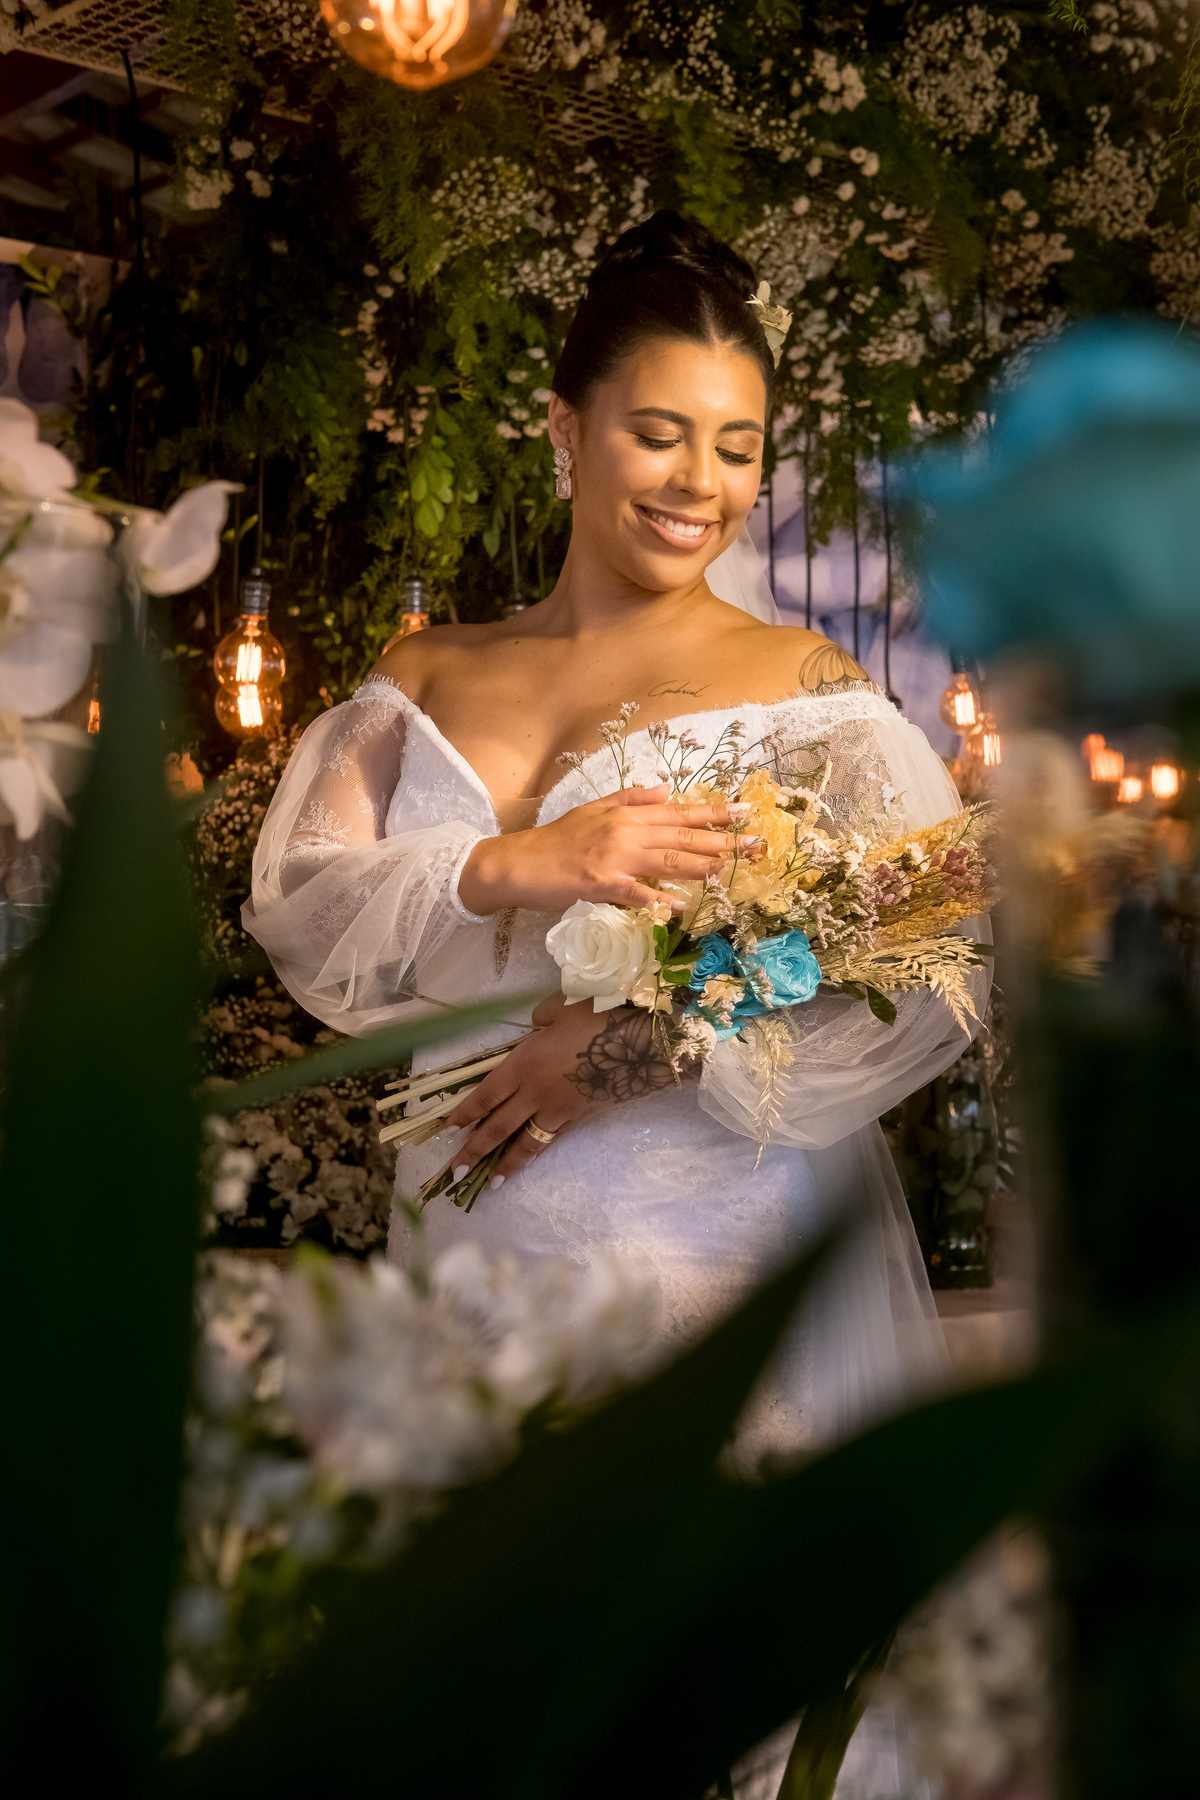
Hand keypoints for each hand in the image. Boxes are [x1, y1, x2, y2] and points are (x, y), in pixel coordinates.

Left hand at [443, 993, 692, 1187]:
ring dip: (504, 1163)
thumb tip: (536, 1026)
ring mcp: (557, 1110)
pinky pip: (551, 1141)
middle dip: (474, 1150)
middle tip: (455, 1172)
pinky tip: (527, 1164)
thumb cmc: (598, 1020)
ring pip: (524, 1143)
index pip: (485, 1094)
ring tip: (490, 1183)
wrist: (640, 1046)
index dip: (465, 1113)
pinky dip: (536, 1154)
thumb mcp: (560, 1007)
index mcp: (523, 1064)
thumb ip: (540, 1019)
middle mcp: (534, 1093)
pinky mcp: (579, 1119)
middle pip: (497, 1127)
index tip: (448, 1128)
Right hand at [457, 784, 760, 915]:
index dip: (712, 813)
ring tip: (729, 868)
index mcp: (626, 815)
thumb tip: (665, 789)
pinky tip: (679, 905)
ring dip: (700, 865)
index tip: (743, 812)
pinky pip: (636, 893)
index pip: (678, 812)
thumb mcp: (594, 808)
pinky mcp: (600, 884)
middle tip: (754, 844)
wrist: (518, 862)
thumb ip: (630, 798)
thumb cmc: (556, 839)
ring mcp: (614, 859)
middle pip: (681, 837)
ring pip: (666, 862)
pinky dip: (658, 898)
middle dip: (721, 840)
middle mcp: (625, 832)